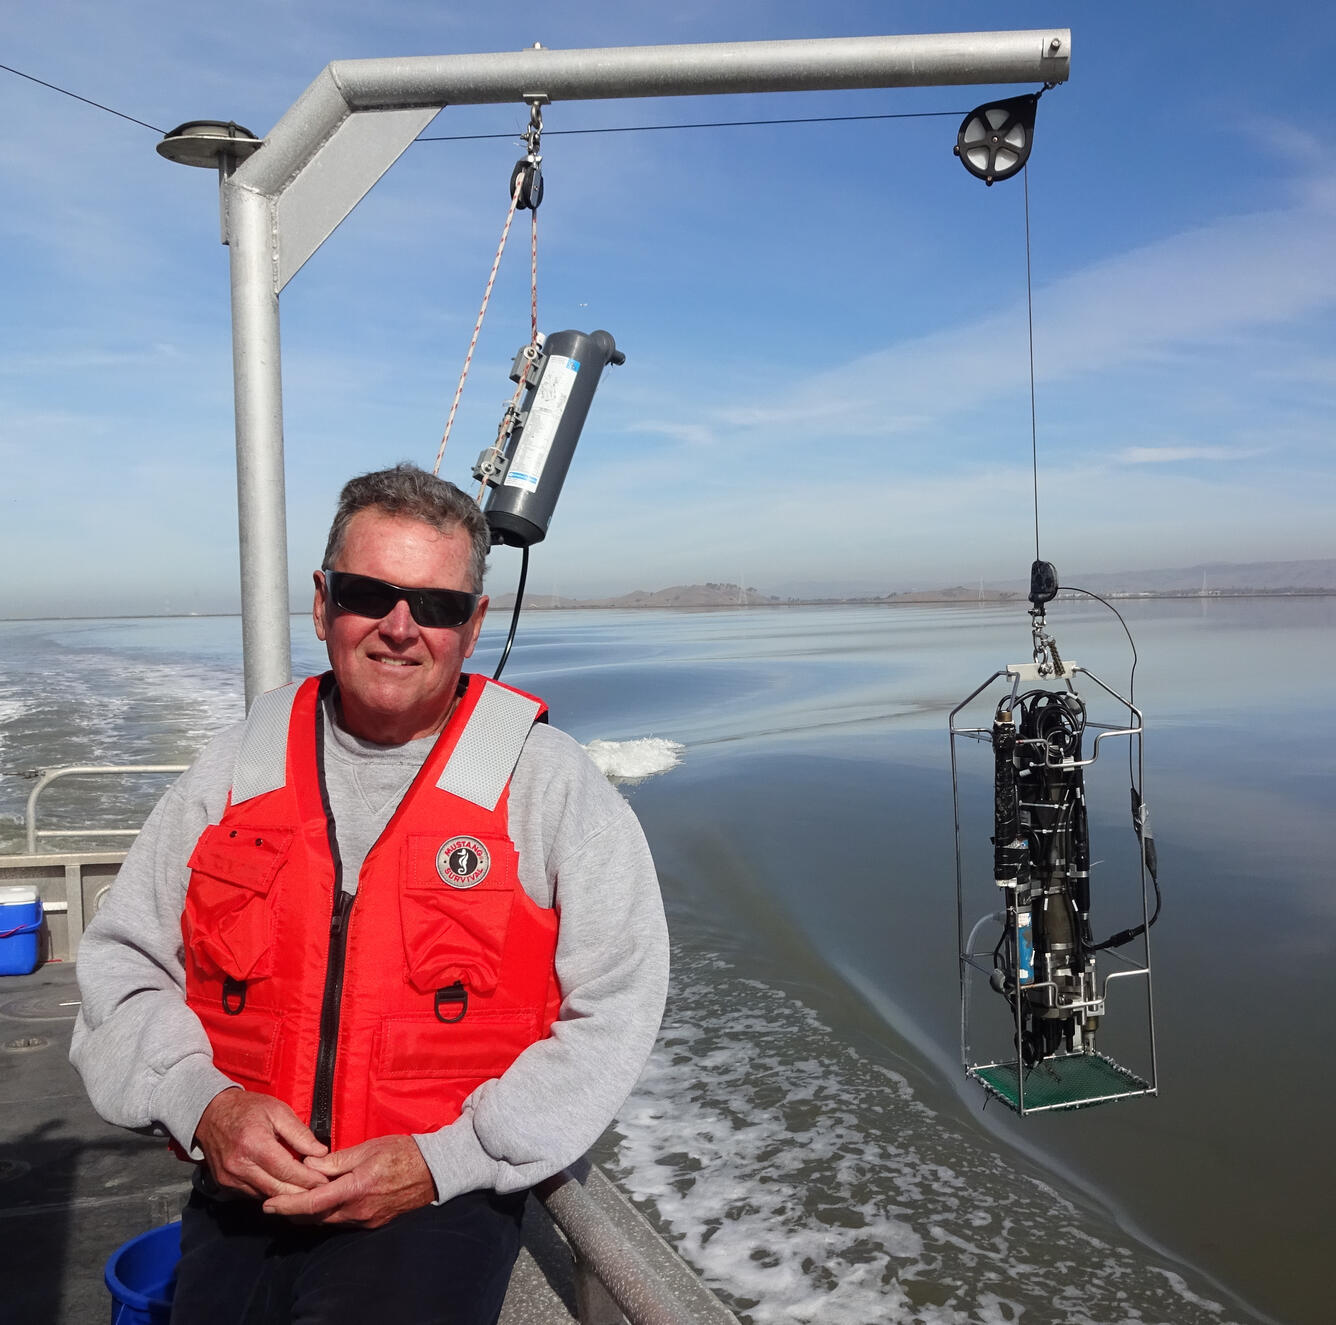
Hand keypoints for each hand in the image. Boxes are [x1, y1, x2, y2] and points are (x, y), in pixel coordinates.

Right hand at [194, 1089, 329, 1199]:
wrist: (211, 1113)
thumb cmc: (247, 1108)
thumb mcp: (278, 1110)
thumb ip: (299, 1133)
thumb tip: (320, 1152)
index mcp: (255, 1144)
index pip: (287, 1171)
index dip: (309, 1179)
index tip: (326, 1181)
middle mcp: (240, 1166)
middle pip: (277, 1190)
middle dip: (301, 1193)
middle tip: (321, 1191)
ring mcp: (230, 1178)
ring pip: (266, 1196)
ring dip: (287, 1196)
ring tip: (306, 1190)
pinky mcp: (225, 1184)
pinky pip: (253, 1194)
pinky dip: (270, 1192)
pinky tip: (284, 1187)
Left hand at [260, 1134, 435, 1227]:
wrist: (433, 1170)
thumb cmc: (402, 1152)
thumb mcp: (368, 1148)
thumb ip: (336, 1160)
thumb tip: (308, 1166)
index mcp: (356, 1189)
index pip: (313, 1203)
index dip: (287, 1205)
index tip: (268, 1205)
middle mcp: (358, 1211)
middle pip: (315, 1217)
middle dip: (293, 1211)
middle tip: (275, 1201)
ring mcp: (365, 1220)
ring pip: (327, 1221)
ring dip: (309, 1213)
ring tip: (295, 1200)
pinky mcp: (372, 1223)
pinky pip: (342, 1221)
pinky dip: (327, 1213)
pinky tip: (323, 1202)